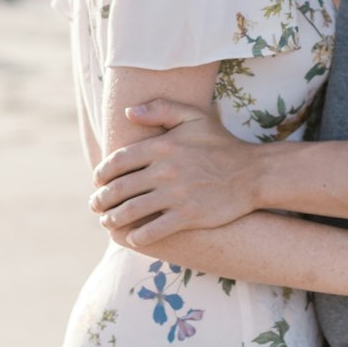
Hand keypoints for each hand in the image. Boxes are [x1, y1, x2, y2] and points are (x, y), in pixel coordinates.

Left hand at [90, 98, 258, 240]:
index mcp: (162, 145)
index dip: (101, 173)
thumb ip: (161, 109)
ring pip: (131, 212)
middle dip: (101, 200)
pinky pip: (152, 231)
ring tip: (107, 222)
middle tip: (95, 206)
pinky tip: (132, 237)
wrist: (251, 174)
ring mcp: (176, 195)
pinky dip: (137, 237)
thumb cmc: (220, 144)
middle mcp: (165, 170)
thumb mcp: (194, 117)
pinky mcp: (187, 216)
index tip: (97, 181)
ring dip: (112, 219)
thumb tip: (128, 112)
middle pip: (119, 189)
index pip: (118, 161)